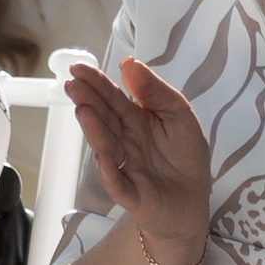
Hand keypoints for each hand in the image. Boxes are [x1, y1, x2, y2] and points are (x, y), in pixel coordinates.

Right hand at [62, 56, 212, 264]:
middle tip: (72, 85)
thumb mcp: (179, 114)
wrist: (191, 202)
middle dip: (88, 101)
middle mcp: (125, 141)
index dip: (96, 83)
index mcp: (135, 120)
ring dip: (95, 131)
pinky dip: (110, 172)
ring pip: (108, 147)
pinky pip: (118, 183)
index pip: (112, 98)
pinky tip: (103, 157)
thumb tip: (129, 63)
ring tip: (83, 111)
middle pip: (105, 119)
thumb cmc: (185, 156)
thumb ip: (155, 91)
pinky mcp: (131, 195)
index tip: (77, 68)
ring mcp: (125, 167)